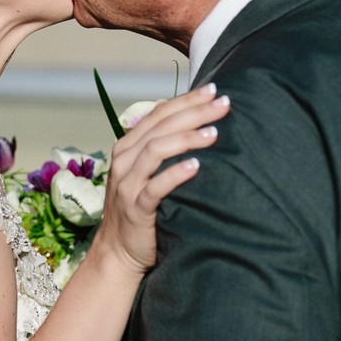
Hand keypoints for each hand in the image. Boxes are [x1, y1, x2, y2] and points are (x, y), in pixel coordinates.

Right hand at [90, 84, 227, 275]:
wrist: (118, 251)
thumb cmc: (139, 207)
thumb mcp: (143, 170)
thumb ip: (155, 141)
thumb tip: (171, 107)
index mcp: (128, 146)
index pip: (159, 113)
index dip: (187, 100)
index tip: (214, 90)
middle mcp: (124, 160)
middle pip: (161, 127)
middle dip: (194, 112)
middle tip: (223, 104)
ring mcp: (127, 184)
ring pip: (156, 150)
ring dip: (187, 138)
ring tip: (215, 134)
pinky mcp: (136, 208)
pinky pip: (155, 187)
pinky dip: (176, 173)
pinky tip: (196, 166)